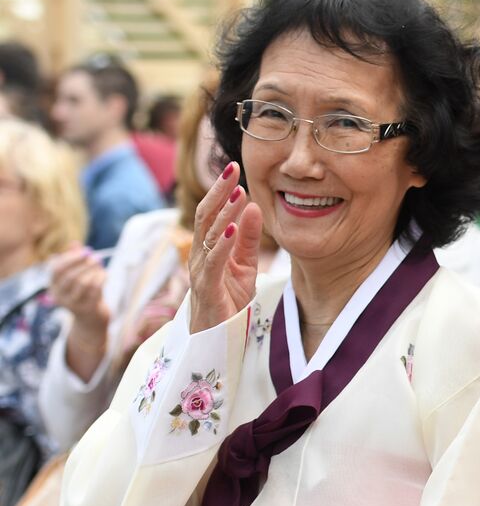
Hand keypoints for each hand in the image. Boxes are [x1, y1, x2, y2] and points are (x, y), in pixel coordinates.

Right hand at [49, 245, 109, 333]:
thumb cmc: (84, 291)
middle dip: (84, 264)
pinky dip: (101, 279)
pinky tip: (105, 274)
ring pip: (82, 283)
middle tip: (96, 256)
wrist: (91, 317)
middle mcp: (59, 296)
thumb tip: (74, 243)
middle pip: (69, 276)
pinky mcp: (86, 308)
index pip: (56, 269)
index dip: (70, 258)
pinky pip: (95, 290)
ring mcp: (72, 304)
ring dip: (94, 271)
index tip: (84, 250)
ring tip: (101, 266)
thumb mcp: (78, 275)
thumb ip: (75, 259)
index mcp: (53, 285)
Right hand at [189, 162, 263, 332]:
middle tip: (232, 168)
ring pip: (208, 235)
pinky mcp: (208, 288)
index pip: (213, 212)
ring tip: (237, 192)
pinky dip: (223, 244)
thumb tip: (253, 206)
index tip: (235, 167)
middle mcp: (200, 254)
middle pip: (206, 216)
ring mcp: (201, 271)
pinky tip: (232, 229)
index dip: (222, 190)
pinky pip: (214, 263)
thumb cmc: (228, 301)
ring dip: (224, 213)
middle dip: (219, 191)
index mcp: (209, 247)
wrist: (217, 338)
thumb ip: (248, 238)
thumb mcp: (245, 265)